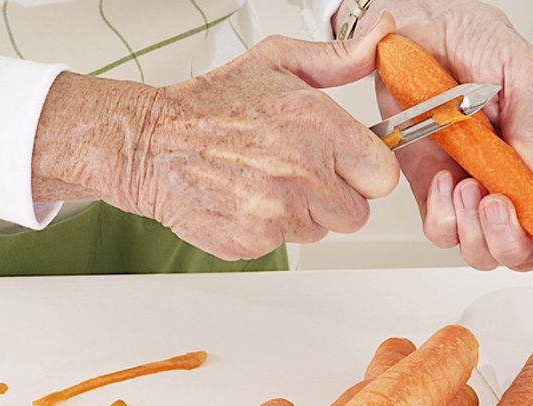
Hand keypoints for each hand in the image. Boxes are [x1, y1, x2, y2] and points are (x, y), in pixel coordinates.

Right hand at [32, 13, 399, 260]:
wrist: (149, 143)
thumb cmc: (208, 105)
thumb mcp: (277, 62)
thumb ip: (339, 57)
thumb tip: (383, 34)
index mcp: (318, 127)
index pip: (382, 175)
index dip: (364, 170)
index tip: (343, 162)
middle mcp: (303, 173)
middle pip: (354, 212)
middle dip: (333, 196)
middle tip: (298, 172)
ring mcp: (278, 212)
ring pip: (318, 230)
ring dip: (300, 213)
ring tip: (264, 181)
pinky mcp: (254, 241)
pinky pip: (281, 245)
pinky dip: (266, 229)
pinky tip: (244, 199)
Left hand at [337, 0, 532, 294]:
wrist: (414, 30)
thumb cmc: (475, 39)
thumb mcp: (523, 71)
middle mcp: (510, 180)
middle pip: (522, 248)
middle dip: (510, 240)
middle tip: (494, 201)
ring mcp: (469, 188)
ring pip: (478, 247)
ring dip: (472, 230)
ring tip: (464, 184)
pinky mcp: (430, 188)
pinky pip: (438, 229)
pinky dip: (440, 216)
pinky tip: (441, 179)